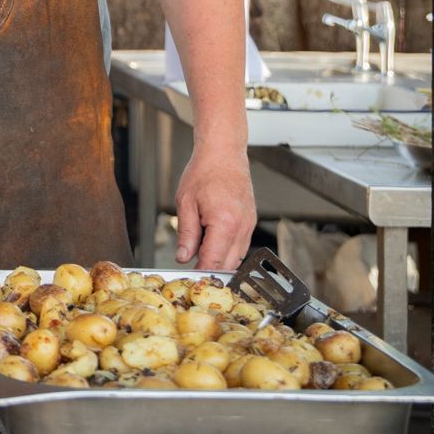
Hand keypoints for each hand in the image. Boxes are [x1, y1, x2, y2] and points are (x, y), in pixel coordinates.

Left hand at [174, 148, 256, 270]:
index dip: (201, 274)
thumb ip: (186, 233)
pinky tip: (213, 246)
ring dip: (220, 262)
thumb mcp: (185, 203)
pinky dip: (228, 251)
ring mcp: (249, 225)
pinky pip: (241, 245)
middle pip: (228, 264)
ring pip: (237, 257)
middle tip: (192, 273)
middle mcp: (242, 227)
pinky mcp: (251, 221)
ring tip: (200, 258)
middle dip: (211, 272)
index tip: (190, 280)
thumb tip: (183, 257)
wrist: (224, 153)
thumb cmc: (204, 172)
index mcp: (225, 223)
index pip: (213, 261)